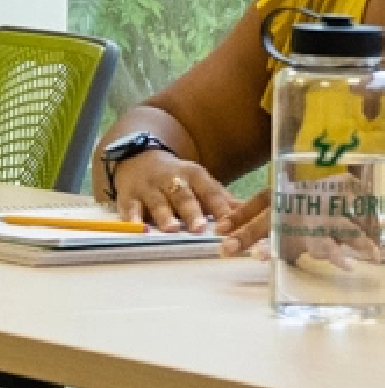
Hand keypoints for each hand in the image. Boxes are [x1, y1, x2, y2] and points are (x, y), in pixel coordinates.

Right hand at [113, 150, 238, 230]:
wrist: (139, 158)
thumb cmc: (177, 178)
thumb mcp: (200, 183)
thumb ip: (222, 200)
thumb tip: (252, 214)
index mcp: (194, 175)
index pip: (209, 191)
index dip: (219, 206)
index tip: (229, 222)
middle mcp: (172, 179)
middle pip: (184, 195)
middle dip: (192, 211)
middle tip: (200, 228)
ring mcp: (149, 187)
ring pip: (158, 202)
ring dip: (165, 215)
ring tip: (172, 229)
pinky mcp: (128, 196)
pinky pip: (130, 207)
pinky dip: (132, 218)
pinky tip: (136, 228)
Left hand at [218, 179, 383, 269]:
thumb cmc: (349, 201)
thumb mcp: (320, 201)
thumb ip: (294, 212)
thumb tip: (259, 232)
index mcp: (300, 189)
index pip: (265, 197)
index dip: (242, 211)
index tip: (220, 228)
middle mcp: (312, 197)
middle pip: (274, 213)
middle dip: (250, 231)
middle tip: (227, 249)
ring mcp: (331, 210)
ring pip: (299, 228)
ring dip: (277, 245)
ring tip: (258, 259)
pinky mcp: (352, 224)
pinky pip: (337, 241)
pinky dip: (332, 255)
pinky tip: (320, 265)